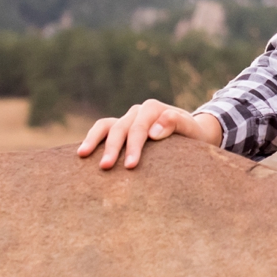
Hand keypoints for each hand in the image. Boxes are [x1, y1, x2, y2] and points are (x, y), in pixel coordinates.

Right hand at [77, 100, 222, 168]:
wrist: (192, 134)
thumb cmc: (194, 136)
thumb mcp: (193, 130)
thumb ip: (178, 124)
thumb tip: (156, 128)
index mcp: (154, 109)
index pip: (140, 126)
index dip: (134, 145)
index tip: (132, 166)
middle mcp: (137, 111)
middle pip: (121, 127)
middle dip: (113, 148)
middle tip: (106, 168)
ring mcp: (126, 119)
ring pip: (106, 126)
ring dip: (94, 140)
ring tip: (83, 155)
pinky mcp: (119, 128)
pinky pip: (102, 130)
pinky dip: (92, 139)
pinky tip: (82, 154)